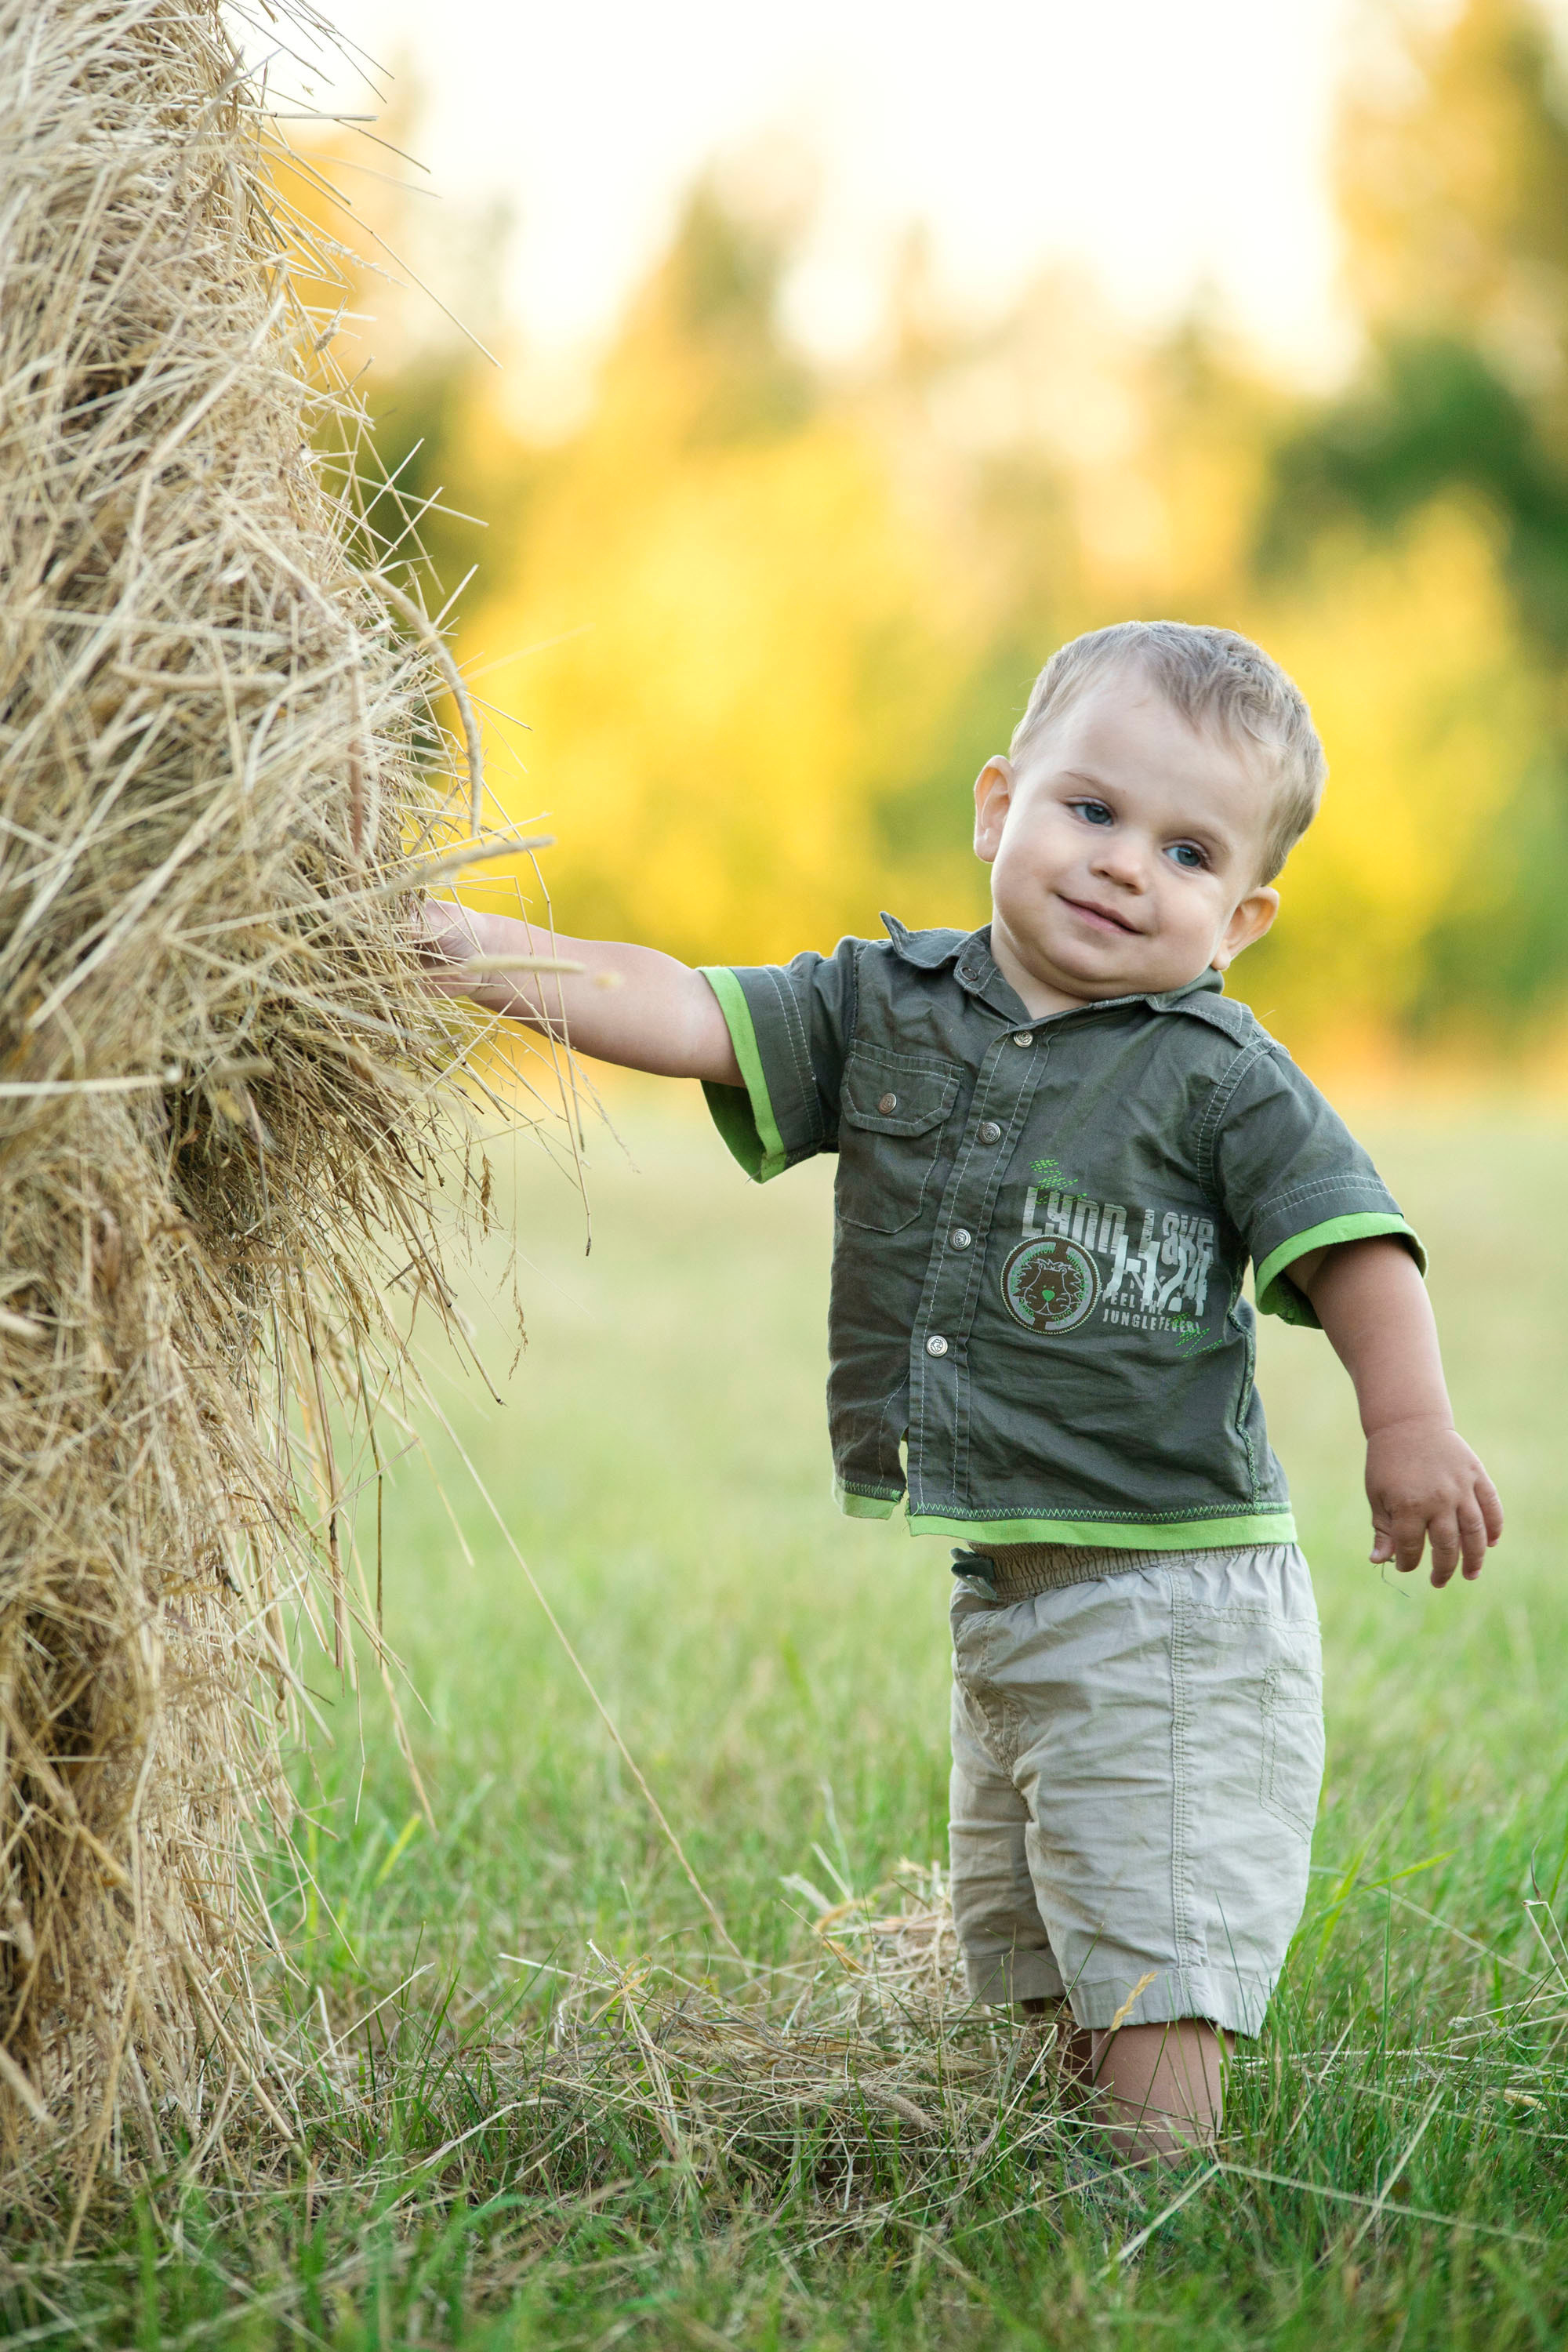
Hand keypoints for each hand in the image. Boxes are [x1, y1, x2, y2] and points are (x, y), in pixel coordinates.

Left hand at [1365, 1416, 1502, 1585]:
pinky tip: (1491, 1543)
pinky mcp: (1476, 1475)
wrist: (1408, 1423)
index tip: (1405, 1566)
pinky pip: (1491, 1506)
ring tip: (1471, 1574)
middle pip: (1447, 1546)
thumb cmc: (1387, 1462)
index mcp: (1408, 1505)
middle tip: (1438, 1581)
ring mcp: (1461, 1487)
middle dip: (1443, 1568)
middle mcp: (1438, 1499)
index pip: (1412, 1547)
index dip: (1408, 1562)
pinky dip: (1494, 1526)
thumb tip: (1379, 1561)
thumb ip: (1382, 1530)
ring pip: (1475, 1532)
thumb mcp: (1378, 1495)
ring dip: (1475, 1557)